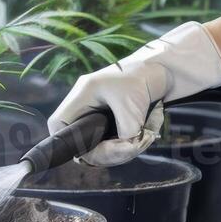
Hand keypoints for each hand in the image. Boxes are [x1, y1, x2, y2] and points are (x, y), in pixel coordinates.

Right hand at [45, 22, 220, 166]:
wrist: (160, 69)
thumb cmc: (141, 78)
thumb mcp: (132, 106)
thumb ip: (126, 132)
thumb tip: (126, 149)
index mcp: (81, 97)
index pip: (59, 127)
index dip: (71, 145)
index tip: (101, 149)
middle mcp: (85, 109)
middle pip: (82, 146)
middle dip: (109, 152)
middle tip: (134, 145)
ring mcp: (97, 118)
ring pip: (102, 149)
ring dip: (125, 149)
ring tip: (147, 134)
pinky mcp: (111, 125)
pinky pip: (116, 144)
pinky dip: (133, 143)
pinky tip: (148, 130)